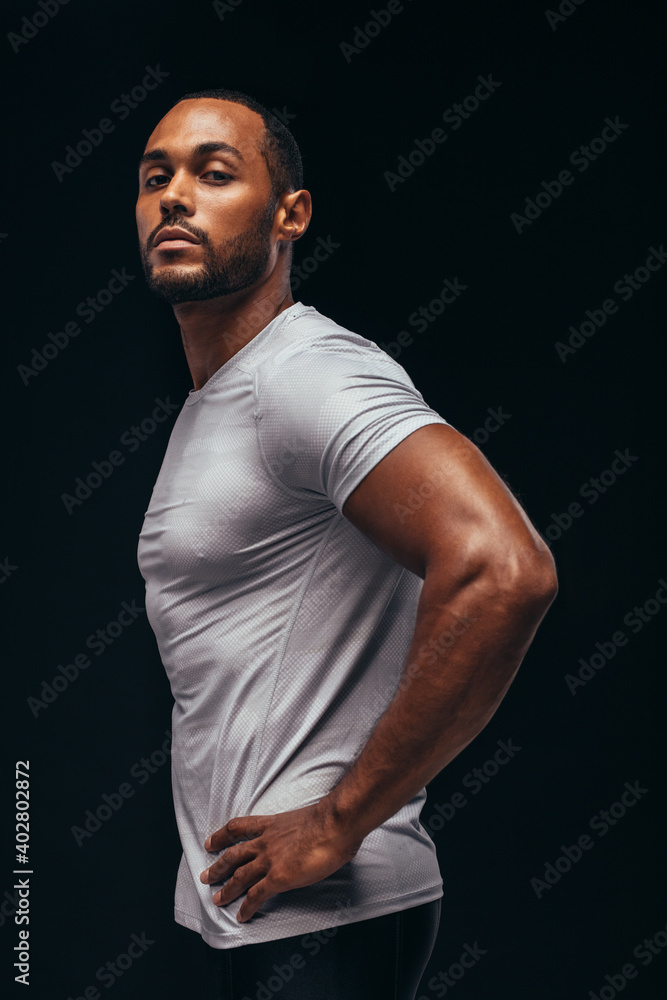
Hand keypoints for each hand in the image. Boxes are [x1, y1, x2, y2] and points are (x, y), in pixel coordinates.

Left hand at [200, 799, 362, 922]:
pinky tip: (242, 916)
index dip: (221, 836)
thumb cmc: (330, 819)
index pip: (239, 828)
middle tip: (206, 876)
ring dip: (227, 889)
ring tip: (217, 899)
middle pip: (234, 855)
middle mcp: (266, 841)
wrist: (334, 825)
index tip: (211, 842)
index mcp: (272, 824)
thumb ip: (298, 829)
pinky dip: (247, 907)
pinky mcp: (278, 878)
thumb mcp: (306, 818)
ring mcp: (270, 860)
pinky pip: (256, 895)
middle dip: (218, 867)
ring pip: (240, 876)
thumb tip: (308, 837)